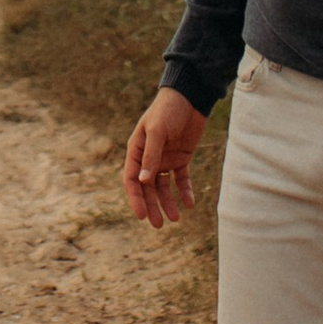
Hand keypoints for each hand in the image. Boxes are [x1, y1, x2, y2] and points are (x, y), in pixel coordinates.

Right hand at [122, 89, 206, 230]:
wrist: (190, 98)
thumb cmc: (168, 110)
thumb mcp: (157, 131)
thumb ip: (150, 156)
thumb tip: (143, 182)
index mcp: (137, 150)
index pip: (132, 179)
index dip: (135, 198)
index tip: (141, 216)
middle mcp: (149, 157)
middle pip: (148, 188)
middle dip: (152, 206)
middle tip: (158, 225)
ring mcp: (165, 158)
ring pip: (164, 187)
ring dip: (168, 203)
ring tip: (176, 219)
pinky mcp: (182, 158)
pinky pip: (181, 179)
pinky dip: (185, 191)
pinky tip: (190, 203)